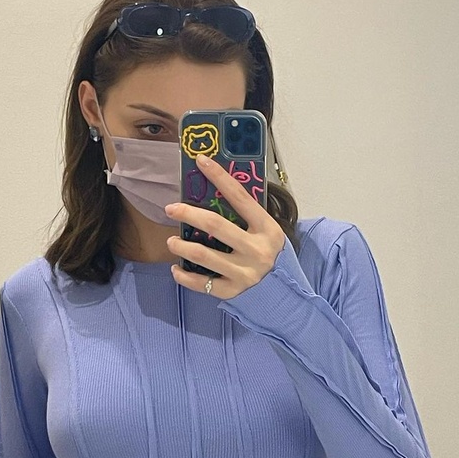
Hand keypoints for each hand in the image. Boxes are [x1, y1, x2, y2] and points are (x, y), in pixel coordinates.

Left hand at [163, 152, 285, 298]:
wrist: (287, 296)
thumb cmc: (273, 258)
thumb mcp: (268, 233)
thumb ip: (249, 218)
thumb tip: (217, 193)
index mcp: (267, 229)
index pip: (240, 197)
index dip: (219, 177)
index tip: (201, 161)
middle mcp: (256, 250)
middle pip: (215, 225)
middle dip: (188, 213)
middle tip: (171, 209)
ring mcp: (244, 273)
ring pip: (203, 255)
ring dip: (181, 246)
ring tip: (172, 242)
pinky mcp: (233, 292)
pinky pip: (202, 283)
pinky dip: (184, 276)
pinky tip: (176, 269)